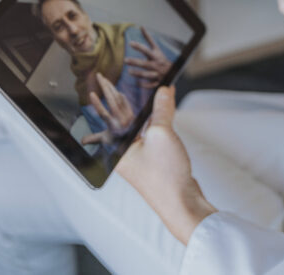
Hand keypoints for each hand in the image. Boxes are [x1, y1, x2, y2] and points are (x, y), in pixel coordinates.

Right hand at [81, 72, 135, 145]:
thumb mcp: (104, 140)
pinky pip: (124, 99)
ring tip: (102, 78)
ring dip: (110, 86)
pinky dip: (116, 91)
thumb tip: (81, 142)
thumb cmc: (116, 140)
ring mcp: (127, 114)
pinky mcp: (131, 110)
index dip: (97, 104)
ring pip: (118, 97)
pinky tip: (111, 85)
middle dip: (105, 87)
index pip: (104, 114)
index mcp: (113, 127)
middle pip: (112, 101)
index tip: (91, 93)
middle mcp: (121, 119)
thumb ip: (93, 138)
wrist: (134, 141)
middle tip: (98, 76)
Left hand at [115, 86, 216, 243]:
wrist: (181, 203)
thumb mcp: (162, 134)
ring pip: (140, 124)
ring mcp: (138, 155)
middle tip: (113, 81)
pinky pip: (152, 132)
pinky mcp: (152, 159)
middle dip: (122, 99)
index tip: (102, 79)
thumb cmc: (165, 176)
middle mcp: (124, 151)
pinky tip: (167, 110)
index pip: (111, 113)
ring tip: (153, 91)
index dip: (109, 93)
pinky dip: (158, 119)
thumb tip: (164, 90)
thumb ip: (161, 109)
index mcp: (118, 146)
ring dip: (148, 108)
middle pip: (123, 118)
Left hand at [125, 27, 172, 88]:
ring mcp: (157, 74)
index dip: (139, 46)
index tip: (130, 43)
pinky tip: (137, 83)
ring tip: (129, 71)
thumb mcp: (156, 48)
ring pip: (147, 75)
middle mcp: (155, 65)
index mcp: (155, 56)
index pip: (146, 50)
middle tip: (125, 60)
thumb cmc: (160, 58)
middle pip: (145, 63)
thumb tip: (141, 27)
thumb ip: (148, 38)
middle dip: (135, 62)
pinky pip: (150, 85)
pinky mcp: (157, 82)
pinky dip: (144, 84)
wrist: (172, 71)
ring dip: (138, 73)